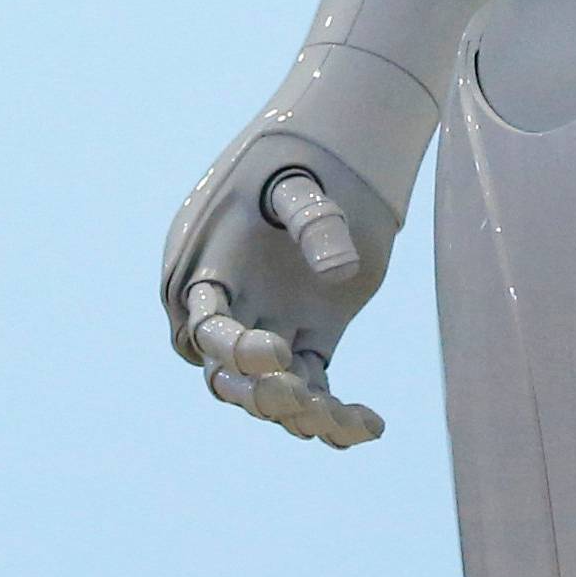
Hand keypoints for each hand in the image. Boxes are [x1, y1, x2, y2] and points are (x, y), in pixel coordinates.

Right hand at [163, 125, 398, 448]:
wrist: (330, 149)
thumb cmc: (302, 158)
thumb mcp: (298, 180)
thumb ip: (313, 220)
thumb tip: (339, 274)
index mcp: (209, 269)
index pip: (206, 327)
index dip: (234, 349)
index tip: (278, 353)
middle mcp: (233, 308)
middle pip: (228, 376)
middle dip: (260, 394)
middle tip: (305, 400)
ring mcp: (270, 325)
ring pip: (270, 391)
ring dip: (302, 412)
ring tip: (347, 422)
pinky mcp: (311, 336)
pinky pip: (313, 387)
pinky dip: (336, 413)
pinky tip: (369, 427)